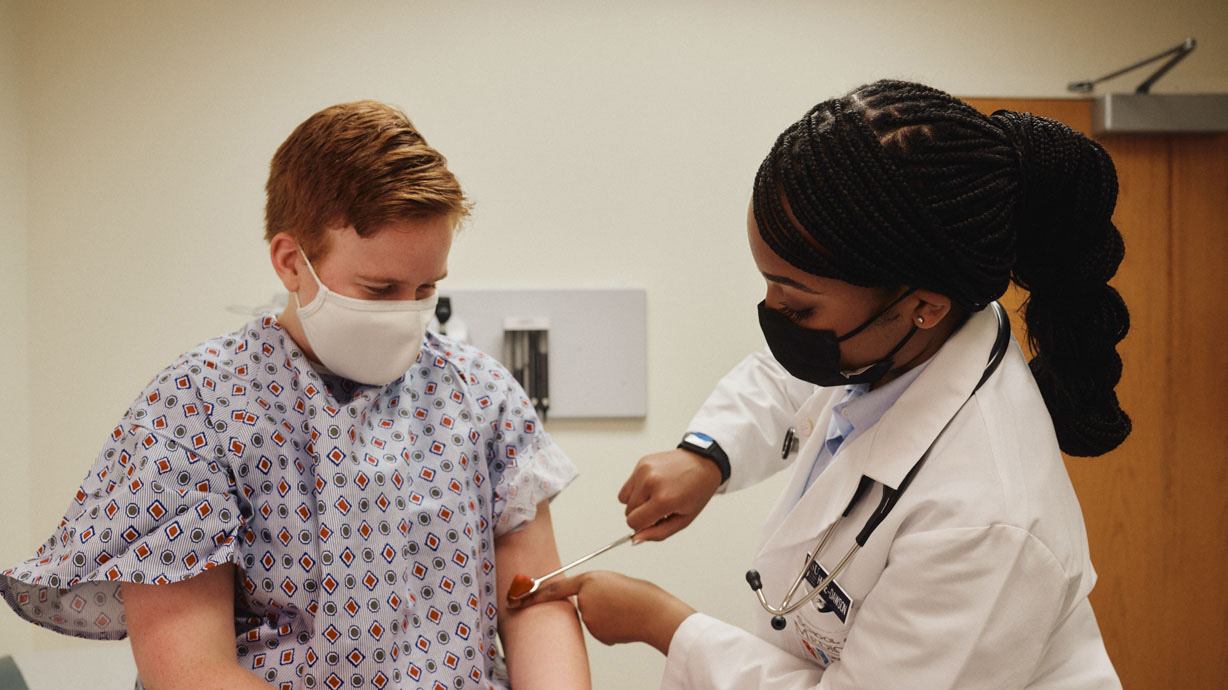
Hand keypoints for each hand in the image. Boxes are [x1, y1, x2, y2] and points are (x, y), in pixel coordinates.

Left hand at [510, 571, 694, 654]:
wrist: (654, 612)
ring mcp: (590, 620)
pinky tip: (623, 621)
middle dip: (592, 603)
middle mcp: (585, 601)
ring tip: (623, 609)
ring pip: (590, 616)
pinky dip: (609, 626)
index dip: (532, 594)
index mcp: (588, 580)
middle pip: (579, 602)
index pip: (554, 588)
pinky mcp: (598, 635)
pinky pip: (598, 628)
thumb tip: (583, 604)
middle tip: (614, 600)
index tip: (515, 601)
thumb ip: (591, 587)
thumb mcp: (611, 580)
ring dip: (603, 614)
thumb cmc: (638, 593)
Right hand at [619, 449, 722, 541]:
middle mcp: (651, 482)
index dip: (642, 527)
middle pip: (628, 511)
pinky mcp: (642, 463)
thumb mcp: (683, 520)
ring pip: (624, 499)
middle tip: (659, 508)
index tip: (654, 521)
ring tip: (656, 496)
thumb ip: (657, 533)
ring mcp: (645, 470)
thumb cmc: (696, 492)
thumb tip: (634, 539)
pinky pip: (628, 485)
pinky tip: (653, 486)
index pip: (633, 522)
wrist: (703, 464)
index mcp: (664, 499)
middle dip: (641, 514)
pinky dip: (637, 489)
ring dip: (637, 502)